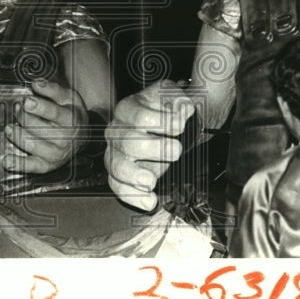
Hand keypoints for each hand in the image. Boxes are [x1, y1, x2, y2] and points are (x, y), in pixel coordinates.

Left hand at [2, 78, 85, 174]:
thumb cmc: (73, 114)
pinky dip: (16, 164)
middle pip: (37, 127)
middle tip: (18, 108)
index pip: (54, 113)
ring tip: (9, 126)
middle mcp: (65, 139)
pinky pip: (30, 167)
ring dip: (15, 134)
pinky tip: (6, 159)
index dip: (39, 106)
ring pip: (30, 144)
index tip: (27, 100)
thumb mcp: (69, 97)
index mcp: (71, 120)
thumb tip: (36, 83)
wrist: (82, 137)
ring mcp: (55, 154)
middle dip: (23, 116)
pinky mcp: (47, 165)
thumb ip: (52, 89)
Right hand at [104, 80, 195, 210]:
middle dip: (154, 148)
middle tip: (176, 150)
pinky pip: (117, 186)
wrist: (165, 126)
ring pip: (117, 166)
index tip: (180, 125)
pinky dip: (132, 196)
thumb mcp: (173, 97)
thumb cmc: (166, 111)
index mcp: (128, 108)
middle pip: (127, 142)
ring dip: (135, 176)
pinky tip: (149, 201)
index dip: (161, 122)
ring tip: (152, 182)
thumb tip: (184, 108)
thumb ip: (179, 99)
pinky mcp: (118, 173)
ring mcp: (116, 152)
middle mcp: (117, 130)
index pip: (139, 116)